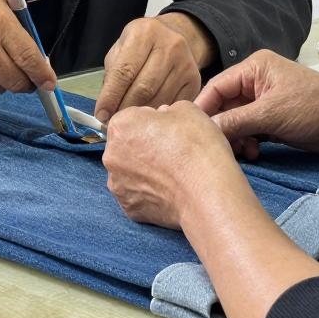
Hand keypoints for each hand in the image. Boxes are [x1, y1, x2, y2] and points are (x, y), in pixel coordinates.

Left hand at [94, 14, 208, 122]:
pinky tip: (149, 116)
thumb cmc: (141, 46)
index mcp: (144, 33)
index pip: (124, 71)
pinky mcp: (194, 80)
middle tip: (114, 121)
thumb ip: (113, 76)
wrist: (175, 35)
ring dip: (141, 115)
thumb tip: (106, 109)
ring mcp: (185, 63)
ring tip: (129, 121)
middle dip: (125, 108)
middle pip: (143, 88)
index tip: (101, 114)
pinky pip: (173, 104)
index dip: (111, 96)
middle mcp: (169, 45)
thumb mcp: (121, 50)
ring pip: (159, 99)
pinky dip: (158, 114)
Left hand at [103, 102, 242, 228]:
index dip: (153, 122)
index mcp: (120, 126)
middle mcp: (111, 155)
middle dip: (145, 146)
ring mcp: (117, 184)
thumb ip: (166, 111)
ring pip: (130, 171)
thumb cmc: (196, 147)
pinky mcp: (129, 208)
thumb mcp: (187, 109)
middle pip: (127, 145)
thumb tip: (162, 119)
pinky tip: (170, 191)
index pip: (132, 118)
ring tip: (173, 173)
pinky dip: (150, 192)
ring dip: (145, 170)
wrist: (207, 192)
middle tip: (173, 152)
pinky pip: (137, 194)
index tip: (171, 131)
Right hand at [194, 49, 318, 158]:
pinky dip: (247, 143)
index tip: (190, 130)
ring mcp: (263, 102)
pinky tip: (254, 153)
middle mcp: (255, 82)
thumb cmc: (317, 107)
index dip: (203, 108)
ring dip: (235, 139)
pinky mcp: (271, 120)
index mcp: (254, 68)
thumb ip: (237, 121)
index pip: (217, 86)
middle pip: (224, 106)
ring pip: (235, 121)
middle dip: (222, 128)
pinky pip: (248, 131)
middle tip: (220, 148)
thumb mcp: (272, 113)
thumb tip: (206, 130)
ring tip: (245, 152)